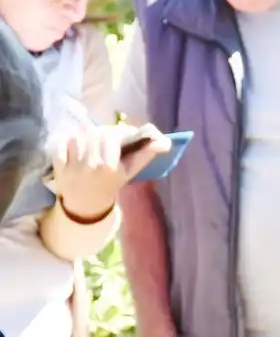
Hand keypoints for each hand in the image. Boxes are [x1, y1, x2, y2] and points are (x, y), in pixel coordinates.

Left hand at [51, 124, 169, 220]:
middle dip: (103, 132)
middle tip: (108, 136)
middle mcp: (90, 165)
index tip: (124, 133)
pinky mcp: (58, 167)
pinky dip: (66, 141)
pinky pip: (60, 145)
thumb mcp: (130, 172)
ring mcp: (72, 166)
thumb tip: (164, 141)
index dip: (120, 131)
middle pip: (95, 134)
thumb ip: (146, 154)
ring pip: (78, 137)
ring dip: (86, 136)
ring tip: (92, 141)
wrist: (86, 205)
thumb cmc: (111, 185)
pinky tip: (74, 146)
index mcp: (110, 166)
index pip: (113, 136)